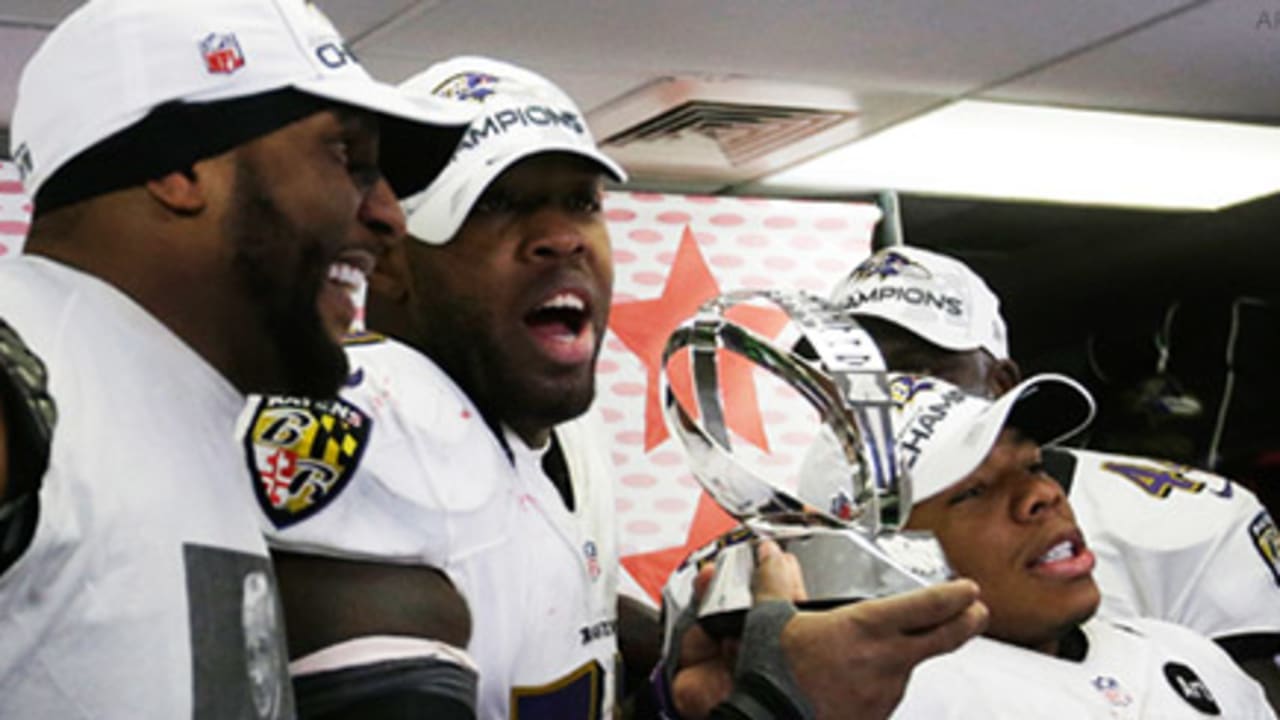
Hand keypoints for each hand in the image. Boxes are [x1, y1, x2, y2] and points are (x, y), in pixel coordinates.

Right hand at [671, 540, 987, 719]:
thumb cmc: (774, 675)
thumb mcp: (771, 619)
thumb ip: (777, 582)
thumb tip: (770, 556)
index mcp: (868, 627)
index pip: (930, 605)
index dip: (957, 594)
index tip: (969, 587)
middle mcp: (887, 659)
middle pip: (946, 638)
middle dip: (968, 621)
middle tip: (977, 610)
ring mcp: (886, 692)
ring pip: (911, 666)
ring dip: (907, 654)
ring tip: (883, 647)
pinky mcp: (877, 716)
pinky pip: (888, 692)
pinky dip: (882, 680)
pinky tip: (859, 676)